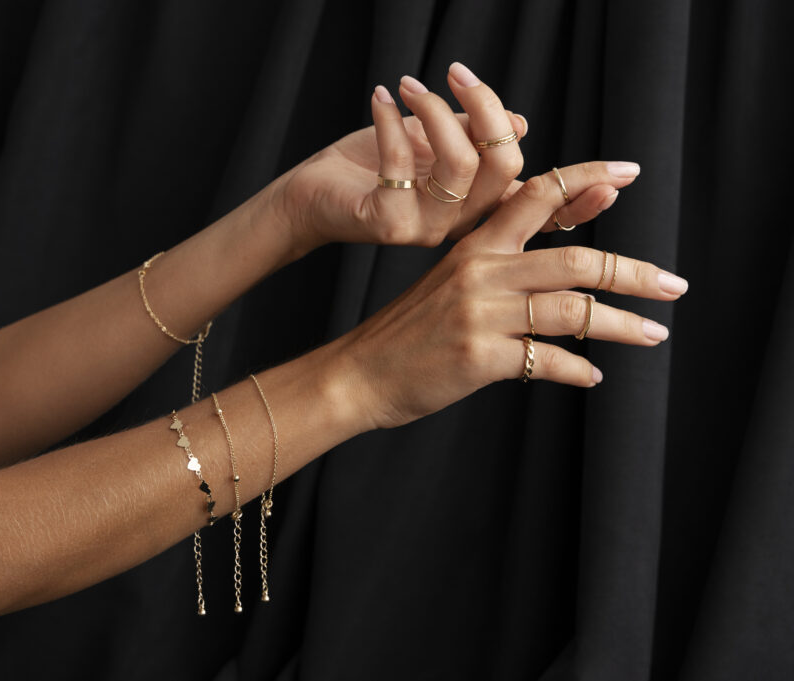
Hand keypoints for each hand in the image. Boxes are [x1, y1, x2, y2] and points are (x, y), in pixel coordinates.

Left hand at [275, 62, 527, 256]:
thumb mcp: (427, 141)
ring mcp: (426, 228)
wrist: (313, 195)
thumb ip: (469, 134)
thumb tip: (519, 123)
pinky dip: (390, 120)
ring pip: (460, 163)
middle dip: (484, 107)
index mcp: (473, 204)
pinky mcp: (390, 224)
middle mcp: (458, 223)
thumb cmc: (369, 166)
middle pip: (503, 165)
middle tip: (452, 73)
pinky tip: (380, 98)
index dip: (508, 125)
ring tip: (408, 86)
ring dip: (435, 110)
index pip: (516, 168)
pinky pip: (401, 162)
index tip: (467, 80)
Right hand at [332, 160, 687, 430]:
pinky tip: (592, 376)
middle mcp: (481, 272)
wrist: (359, 373)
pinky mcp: (479, 357)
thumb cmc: (408, 331)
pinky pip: (547, 361)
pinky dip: (576, 370)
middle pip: (575, 260)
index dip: (586, 179)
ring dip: (621, 325)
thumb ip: (498, 267)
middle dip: (633, 272)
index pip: (537, 195)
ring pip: (571, 311)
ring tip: (653, 334)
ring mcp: (480, 314)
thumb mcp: (447, 281)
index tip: (629, 173)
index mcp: (474, 245)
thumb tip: (561, 270)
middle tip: (672, 285)